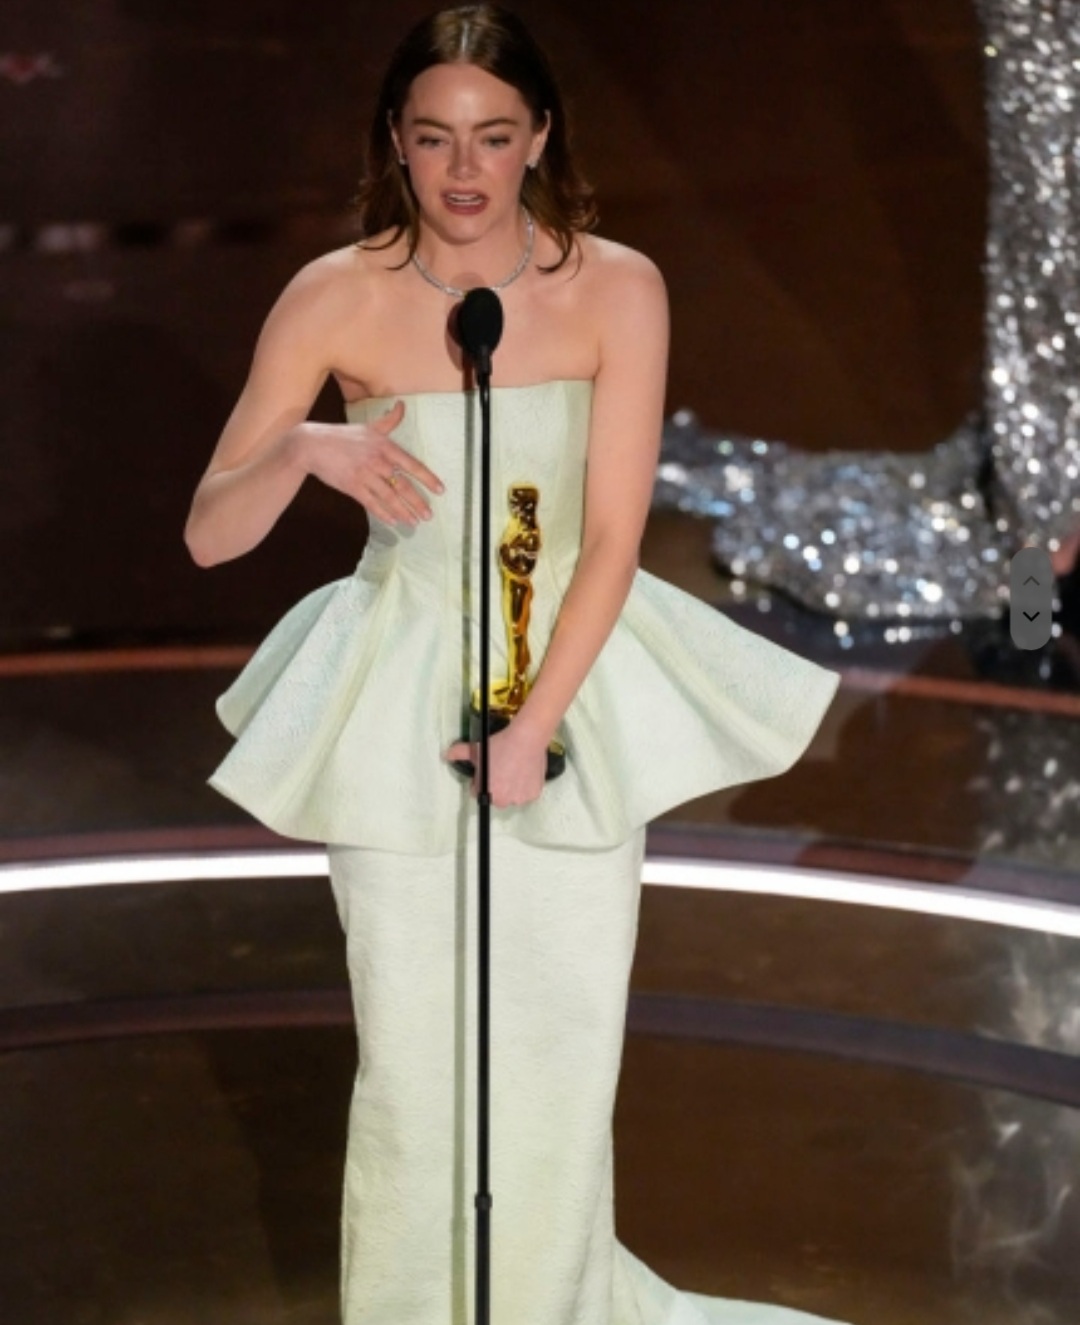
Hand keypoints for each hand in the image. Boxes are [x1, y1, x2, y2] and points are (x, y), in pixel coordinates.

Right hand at [300, 400, 444, 525]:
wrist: (312, 445)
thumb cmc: (342, 435)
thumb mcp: (368, 426)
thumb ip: (389, 420)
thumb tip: (402, 405)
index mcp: (384, 446)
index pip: (411, 464)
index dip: (427, 478)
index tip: (440, 490)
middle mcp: (377, 461)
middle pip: (403, 485)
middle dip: (418, 502)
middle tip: (429, 516)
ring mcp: (364, 474)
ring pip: (389, 497)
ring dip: (404, 511)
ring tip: (414, 522)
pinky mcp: (351, 486)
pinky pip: (371, 503)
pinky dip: (383, 513)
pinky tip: (393, 521)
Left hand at [444, 720, 549, 808]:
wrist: (526, 738)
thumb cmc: (500, 745)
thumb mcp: (476, 749)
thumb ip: (459, 753)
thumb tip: (446, 755)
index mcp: (487, 793)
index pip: (478, 792)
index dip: (480, 780)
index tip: (487, 770)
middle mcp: (503, 801)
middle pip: (496, 797)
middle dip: (497, 787)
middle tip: (501, 770)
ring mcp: (520, 799)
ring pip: (512, 796)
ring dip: (512, 788)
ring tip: (514, 771)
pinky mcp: (534, 794)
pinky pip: (527, 794)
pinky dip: (525, 786)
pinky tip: (524, 773)